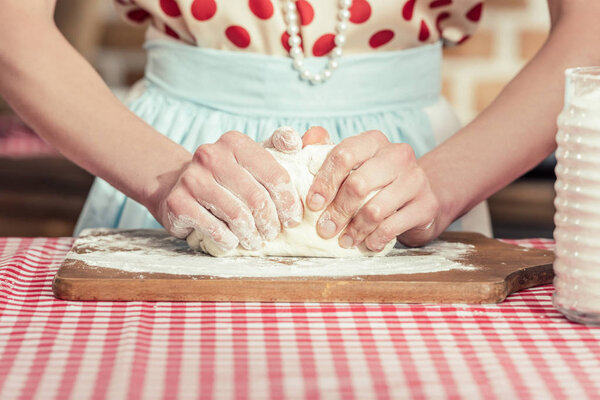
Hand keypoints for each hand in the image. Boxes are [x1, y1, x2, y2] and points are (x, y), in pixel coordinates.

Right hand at [154, 128, 303, 253]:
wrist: (176, 187)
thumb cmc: (227, 177)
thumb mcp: (254, 158)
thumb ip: (286, 148)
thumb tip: (317, 134)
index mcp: (235, 142)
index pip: (275, 175)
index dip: (289, 202)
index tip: (293, 219)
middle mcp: (211, 154)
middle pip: (257, 198)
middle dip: (270, 223)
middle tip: (273, 234)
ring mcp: (192, 178)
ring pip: (237, 215)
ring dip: (251, 235)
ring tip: (256, 241)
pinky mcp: (178, 202)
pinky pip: (214, 228)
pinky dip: (228, 240)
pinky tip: (233, 242)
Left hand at [303, 127, 441, 249]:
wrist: (417, 199)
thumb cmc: (375, 181)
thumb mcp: (351, 165)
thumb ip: (325, 150)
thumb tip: (309, 136)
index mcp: (374, 141)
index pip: (344, 155)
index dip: (324, 182)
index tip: (313, 204)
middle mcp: (398, 154)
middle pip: (358, 184)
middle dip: (337, 211)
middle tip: (325, 229)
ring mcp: (416, 179)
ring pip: (374, 209)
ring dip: (355, 229)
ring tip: (345, 240)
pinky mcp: (427, 204)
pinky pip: (393, 226)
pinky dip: (375, 239)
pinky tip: (368, 244)